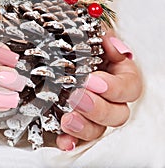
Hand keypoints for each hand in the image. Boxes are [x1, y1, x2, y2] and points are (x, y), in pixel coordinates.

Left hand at [56, 28, 142, 150]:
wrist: (44, 55)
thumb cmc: (68, 44)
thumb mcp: (84, 33)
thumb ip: (100, 36)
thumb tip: (111, 43)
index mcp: (116, 75)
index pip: (129, 87)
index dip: (115, 88)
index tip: (94, 82)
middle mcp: (107, 98)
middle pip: (117, 114)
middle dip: (98, 108)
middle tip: (77, 98)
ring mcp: (90, 114)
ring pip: (98, 129)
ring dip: (84, 126)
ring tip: (67, 118)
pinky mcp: (73, 124)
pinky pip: (76, 138)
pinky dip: (69, 140)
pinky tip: (62, 139)